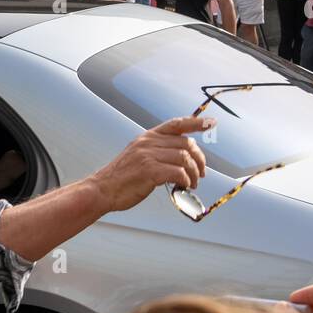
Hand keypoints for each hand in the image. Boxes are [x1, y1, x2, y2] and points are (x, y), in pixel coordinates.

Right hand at [90, 116, 213, 211]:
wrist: (102, 190)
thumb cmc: (121, 178)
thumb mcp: (137, 156)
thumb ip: (157, 152)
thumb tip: (181, 160)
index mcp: (147, 138)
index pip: (176, 124)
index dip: (195, 122)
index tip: (210, 122)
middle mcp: (148, 143)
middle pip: (186, 144)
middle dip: (199, 159)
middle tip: (200, 173)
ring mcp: (148, 155)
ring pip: (184, 158)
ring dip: (193, 173)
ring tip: (191, 183)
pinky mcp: (149, 170)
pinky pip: (178, 172)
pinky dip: (185, 180)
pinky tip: (183, 187)